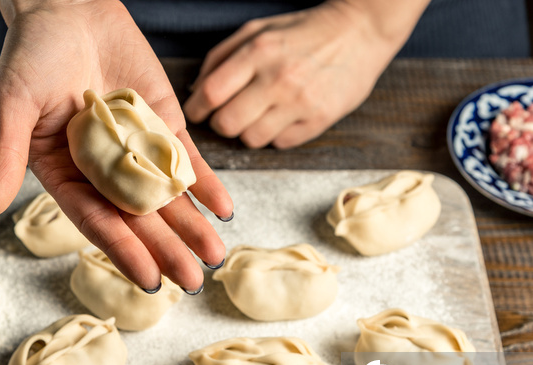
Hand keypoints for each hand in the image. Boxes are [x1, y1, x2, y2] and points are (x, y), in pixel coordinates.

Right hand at [0, 0, 232, 291]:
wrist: (69, 7)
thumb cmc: (31, 54)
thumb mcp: (12, 105)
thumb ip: (6, 157)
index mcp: (66, 175)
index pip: (96, 221)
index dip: (123, 251)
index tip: (149, 280)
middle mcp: (104, 171)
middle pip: (139, 218)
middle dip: (166, 249)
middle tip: (192, 281)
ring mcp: (137, 150)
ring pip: (167, 196)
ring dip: (192, 226)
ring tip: (214, 255)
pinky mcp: (163, 125)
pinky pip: (187, 160)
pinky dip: (206, 183)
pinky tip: (223, 208)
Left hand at [183, 0, 428, 148]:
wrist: (360, 32)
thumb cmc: (302, 32)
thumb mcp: (257, 30)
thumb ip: (222, 57)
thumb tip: (195, 91)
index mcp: (258, 51)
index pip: (210, 94)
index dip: (196, 110)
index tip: (197, 113)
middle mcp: (278, 78)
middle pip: (227, 123)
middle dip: (221, 124)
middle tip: (228, 116)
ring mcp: (300, 102)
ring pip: (251, 139)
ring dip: (248, 132)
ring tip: (259, 115)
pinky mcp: (319, 121)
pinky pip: (280, 144)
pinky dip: (275, 135)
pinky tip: (283, 117)